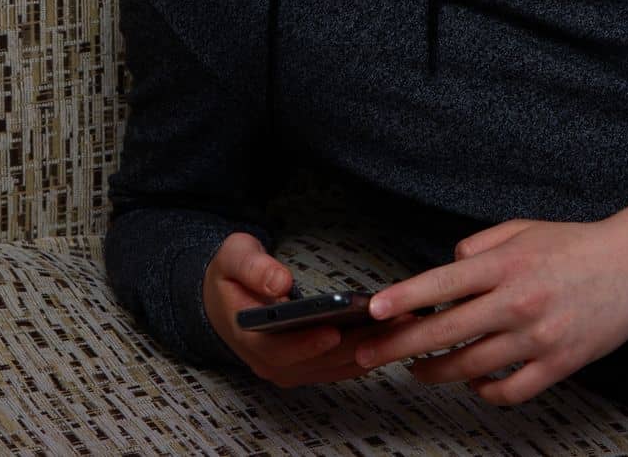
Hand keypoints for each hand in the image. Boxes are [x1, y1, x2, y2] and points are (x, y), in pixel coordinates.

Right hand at [204, 231, 420, 388]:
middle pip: (319, 361)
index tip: (334, 330)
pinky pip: (342, 366)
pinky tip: (392, 334)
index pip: (280, 350)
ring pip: (336, 366)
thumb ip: (253, 268)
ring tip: (401, 324)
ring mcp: (292, 370)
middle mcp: (271, 363)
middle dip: (356, 343)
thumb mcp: (233, 258)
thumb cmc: (231, 277)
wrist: (226, 300)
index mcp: (249, 339)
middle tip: (389, 322)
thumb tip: (279, 282)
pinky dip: (367, 352)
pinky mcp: (309, 368)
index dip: (308, 344)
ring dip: (370, 349)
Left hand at [351, 205, 627, 404]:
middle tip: (369, 354)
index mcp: (506, 265)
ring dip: (435, 372)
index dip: (404, 298)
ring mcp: (539, 337)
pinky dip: (484, 392)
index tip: (375, 311)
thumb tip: (445, 272)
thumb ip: (478, 248)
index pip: (442, 282)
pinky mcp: (560, 364)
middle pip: (445, 332)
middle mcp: (518, 302)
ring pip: (471, 367)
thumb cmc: (576, 244)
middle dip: (398, 346)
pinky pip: (509, 391)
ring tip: (416, 369)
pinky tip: (473, 383)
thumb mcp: (522, 229)